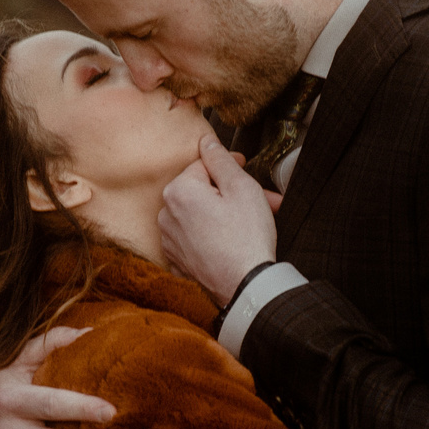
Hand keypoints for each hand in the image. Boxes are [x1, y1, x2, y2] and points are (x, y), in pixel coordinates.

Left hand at [158, 134, 278, 301]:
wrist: (244, 287)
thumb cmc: (246, 238)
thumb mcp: (241, 187)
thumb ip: (220, 160)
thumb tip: (206, 141)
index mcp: (178, 191)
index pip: (203, 165)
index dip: (228, 165)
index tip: (245, 168)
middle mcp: (166, 215)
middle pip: (201, 191)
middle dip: (231, 192)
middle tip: (261, 199)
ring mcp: (170, 241)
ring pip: (199, 214)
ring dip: (225, 213)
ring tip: (252, 221)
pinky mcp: (178, 260)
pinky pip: (195, 237)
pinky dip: (213, 235)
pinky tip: (235, 240)